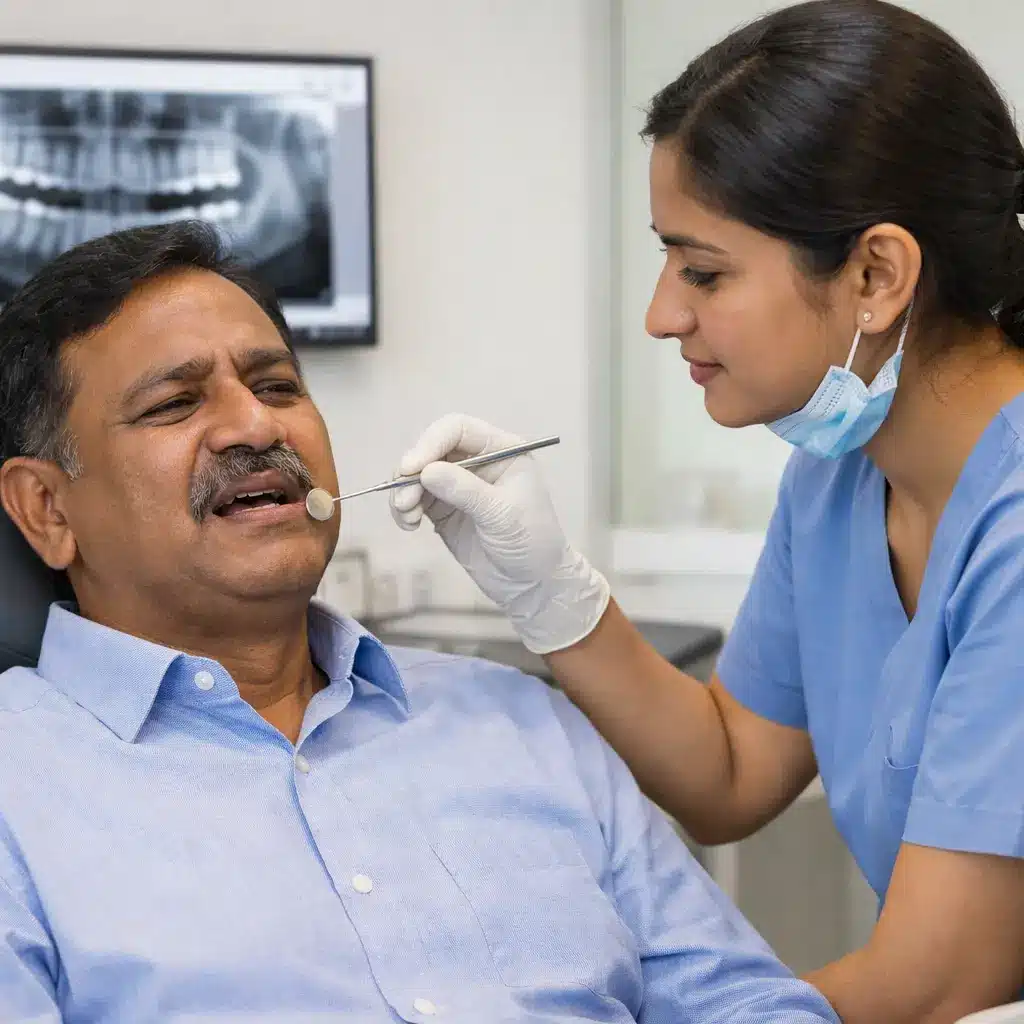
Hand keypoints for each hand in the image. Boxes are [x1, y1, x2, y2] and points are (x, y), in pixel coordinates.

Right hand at [390, 414, 609, 653]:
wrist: (533, 583)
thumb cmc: (532, 542)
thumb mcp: (502, 514)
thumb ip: (465, 491)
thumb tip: (426, 471)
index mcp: (502, 451)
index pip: (458, 429)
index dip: (431, 442)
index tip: (411, 467)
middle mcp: (478, 462)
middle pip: (432, 449)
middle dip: (412, 471)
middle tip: (404, 500)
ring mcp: (459, 486)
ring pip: (418, 474)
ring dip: (404, 491)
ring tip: (407, 517)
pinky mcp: (444, 509)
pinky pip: (415, 498)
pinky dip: (404, 508)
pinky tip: (409, 525)